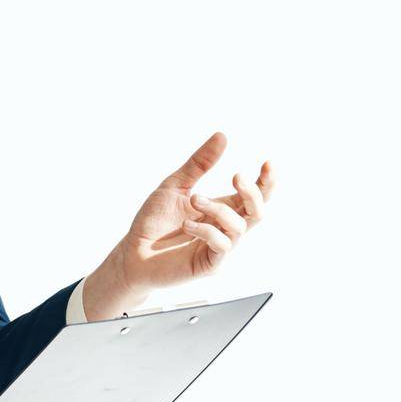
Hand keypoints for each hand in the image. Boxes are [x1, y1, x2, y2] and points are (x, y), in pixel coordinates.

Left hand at [83, 132, 274, 319]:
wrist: (132, 252)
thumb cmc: (155, 221)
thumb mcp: (176, 184)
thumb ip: (199, 164)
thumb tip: (222, 136)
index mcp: (221, 208)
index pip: (254, 196)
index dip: (266, 182)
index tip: (268, 163)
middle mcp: (224, 228)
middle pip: (257, 212)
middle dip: (253, 193)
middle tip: (236, 176)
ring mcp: (218, 248)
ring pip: (239, 227)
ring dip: (218, 208)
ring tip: (194, 199)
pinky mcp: (209, 264)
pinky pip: (221, 246)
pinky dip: (206, 231)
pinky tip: (186, 225)